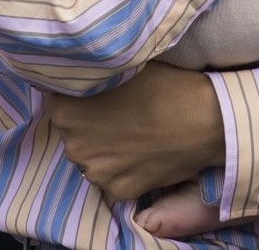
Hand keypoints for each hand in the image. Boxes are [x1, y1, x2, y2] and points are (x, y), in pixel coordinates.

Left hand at [41, 64, 223, 203]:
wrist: (204, 120)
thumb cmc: (160, 85)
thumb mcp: (115, 67)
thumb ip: (86, 75)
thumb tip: (69, 71)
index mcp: (63, 110)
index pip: (54, 100)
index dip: (72, 95)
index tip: (91, 92)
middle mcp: (72, 144)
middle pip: (70, 131)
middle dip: (85, 122)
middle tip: (113, 110)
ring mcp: (96, 171)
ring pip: (90, 157)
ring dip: (101, 147)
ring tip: (129, 131)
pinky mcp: (119, 191)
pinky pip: (110, 179)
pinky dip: (121, 169)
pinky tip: (139, 152)